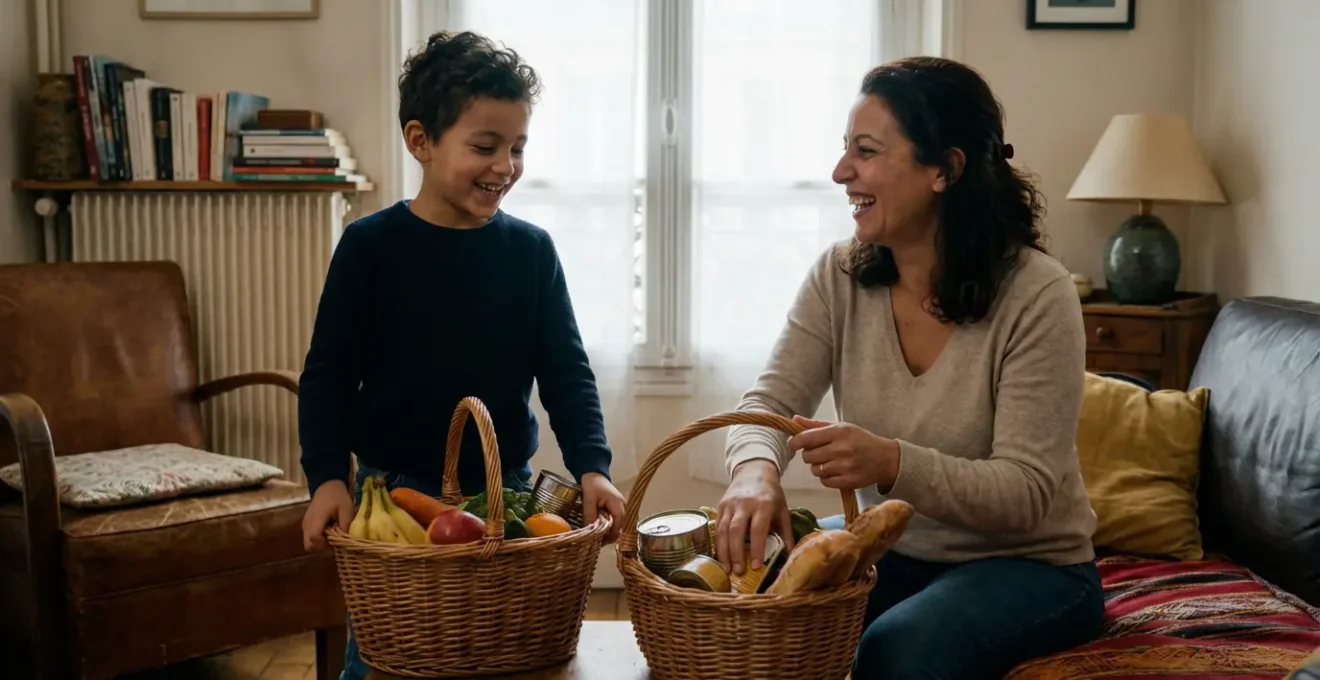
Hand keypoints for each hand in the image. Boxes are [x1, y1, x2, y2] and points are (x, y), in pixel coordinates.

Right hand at [302, 480, 352, 551]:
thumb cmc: (338, 496)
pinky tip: (327, 531)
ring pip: (307, 543)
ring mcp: (305, 524)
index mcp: (316, 519)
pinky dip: (316, 539)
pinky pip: (308, 537)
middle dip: (321, 547)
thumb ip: (345, 525)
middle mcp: (307, 523)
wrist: (327, 485)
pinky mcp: (306, 523)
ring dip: (319, 544)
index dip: (323, 544)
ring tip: (331, 535)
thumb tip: (344, 540)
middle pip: (308, 545)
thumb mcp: (346, 509)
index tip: (334, 541)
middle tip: (333, 541)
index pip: (313, 539)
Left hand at [580, 472, 625, 542]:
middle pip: (619, 527)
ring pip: (617, 525)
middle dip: (609, 536)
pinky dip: (608, 526)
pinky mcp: (617, 507)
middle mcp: (623, 507)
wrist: (594, 473)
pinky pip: (615, 520)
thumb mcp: (589, 500)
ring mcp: (621, 507)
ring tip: (597, 537)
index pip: (618, 527)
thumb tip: (590, 532)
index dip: (609, 536)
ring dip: (608, 531)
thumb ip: (590, 515)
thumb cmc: (592, 485)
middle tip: (596, 542)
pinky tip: (599, 528)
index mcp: (618, 505)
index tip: (598, 543)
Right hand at [715, 459, 794, 575]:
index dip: (757, 548)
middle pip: (736, 531)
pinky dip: (718, 543)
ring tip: (727, 569)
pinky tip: (721, 557)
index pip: (758, 529)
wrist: (754, 470)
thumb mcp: (783, 509)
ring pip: (723, 530)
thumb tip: (789, 554)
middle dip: (736, 553)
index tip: (757, 566)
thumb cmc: (771, 493)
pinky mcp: (721, 505)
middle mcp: (744, 504)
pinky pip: (717, 527)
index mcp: (763, 505)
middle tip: (738, 572)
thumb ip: (785, 531)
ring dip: (724, 552)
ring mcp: (730, 504)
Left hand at [788, 416, 900, 490]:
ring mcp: (845, 466)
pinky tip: (836, 471)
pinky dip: (826, 478)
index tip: (793, 444)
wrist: (885, 458)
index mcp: (838, 432)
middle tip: (820, 452)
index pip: (806, 438)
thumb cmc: (860, 440)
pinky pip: (824, 481)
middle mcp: (841, 449)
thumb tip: (794, 420)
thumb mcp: (841, 427)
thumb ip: (816, 425)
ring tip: (830, 462)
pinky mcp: (848, 481)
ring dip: (818, 467)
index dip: (795, 442)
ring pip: (815, 470)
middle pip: (808, 456)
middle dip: (810, 455)